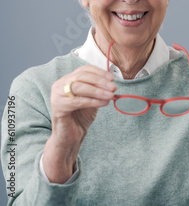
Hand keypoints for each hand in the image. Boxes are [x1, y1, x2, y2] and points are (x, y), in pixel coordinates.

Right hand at [43, 65, 115, 182]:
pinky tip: (104, 103)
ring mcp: (57, 95)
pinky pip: (78, 101)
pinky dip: (93, 101)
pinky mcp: (57, 107)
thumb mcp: (93, 98)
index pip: (84, 69)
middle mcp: (60, 85)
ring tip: (111, 95)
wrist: (71, 135)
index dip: (99, 72)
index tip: (112, 79)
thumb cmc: (81, 115)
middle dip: (100, 81)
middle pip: (82, 76)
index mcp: (68, 79)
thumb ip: (99, 89)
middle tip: (114, 87)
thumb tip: (112, 83)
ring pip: (79, 87)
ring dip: (98, 91)